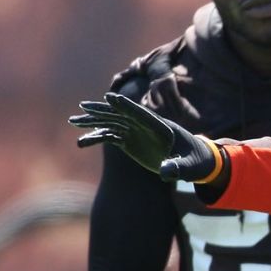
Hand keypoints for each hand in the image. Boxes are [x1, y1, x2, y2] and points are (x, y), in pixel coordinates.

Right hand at [69, 92, 221, 181]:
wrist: (195, 162)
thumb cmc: (196, 162)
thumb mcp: (189, 167)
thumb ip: (177, 168)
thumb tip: (166, 173)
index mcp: (162, 128)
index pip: (142, 114)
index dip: (127, 106)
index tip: (110, 97)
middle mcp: (146, 126)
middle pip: (122, 115)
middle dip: (102, 111)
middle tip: (82, 107)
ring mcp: (137, 132)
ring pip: (113, 123)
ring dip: (94, 121)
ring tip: (73, 121)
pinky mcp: (131, 141)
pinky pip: (111, 137)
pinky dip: (97, 137)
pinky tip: (81, 142)